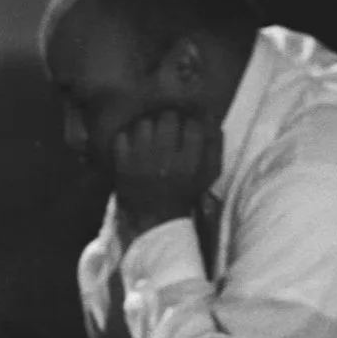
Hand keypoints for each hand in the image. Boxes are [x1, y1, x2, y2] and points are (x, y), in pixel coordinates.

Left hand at [111, 108, 220, 238]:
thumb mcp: (207, 177)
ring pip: (144, 123)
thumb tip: (211, 119)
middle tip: (168, 127)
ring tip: (151, 135)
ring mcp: (141, 162)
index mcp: (188, 164)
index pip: (193, 125)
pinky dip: (127, 138)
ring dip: (148, 126)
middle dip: (170, 120)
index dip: (191, 122)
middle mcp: (165, 160)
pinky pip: (123, 136)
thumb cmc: (185, 194)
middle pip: (168, 118)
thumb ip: (214, 148)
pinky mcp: (122, 165)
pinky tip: (134, 145)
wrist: (156, 220)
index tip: (188, 127)